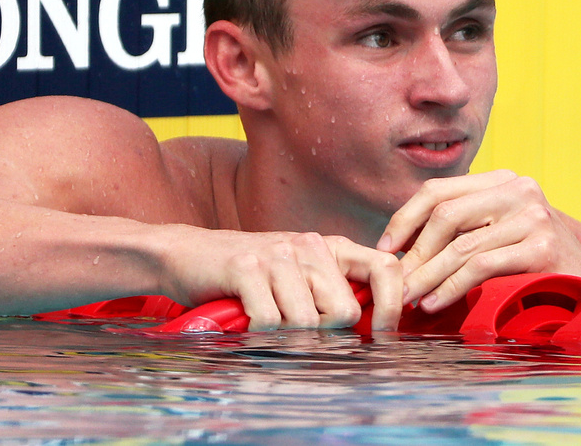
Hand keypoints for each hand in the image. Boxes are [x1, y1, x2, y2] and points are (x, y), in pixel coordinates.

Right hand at [160, 227, 404, 330]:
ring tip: (264, 317)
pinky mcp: (245, 267)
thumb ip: (333, 293)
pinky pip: (270, 321)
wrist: (187, 255)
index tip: (383, 335)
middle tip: (291, 325)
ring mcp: (276, 254)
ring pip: (306, 322)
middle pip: (344, 312)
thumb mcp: (298, 276)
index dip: (393, 306)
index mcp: (329, 247)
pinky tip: (245, 316)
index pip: (386, 268)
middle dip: (321, 332)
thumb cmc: (248, 277)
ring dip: (283, 334)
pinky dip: (257, 332)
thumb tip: (373, 330)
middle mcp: (307, 245)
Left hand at [376, 170, 580, 312]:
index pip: (438, 191)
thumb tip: (401, 244)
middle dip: (414, 253)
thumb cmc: (537, 265)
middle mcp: (519, 189)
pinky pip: (480, 267)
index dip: (405, 219)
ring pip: (460, 246)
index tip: (384, 248)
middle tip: (394, 283)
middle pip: (445, 216)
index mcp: (503, 180)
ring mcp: (533, 216)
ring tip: (409, 299)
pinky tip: (435, 303)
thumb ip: (463, 227)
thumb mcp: (499, 233)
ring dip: (427, 276)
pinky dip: (451, 287)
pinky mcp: (541, 247)